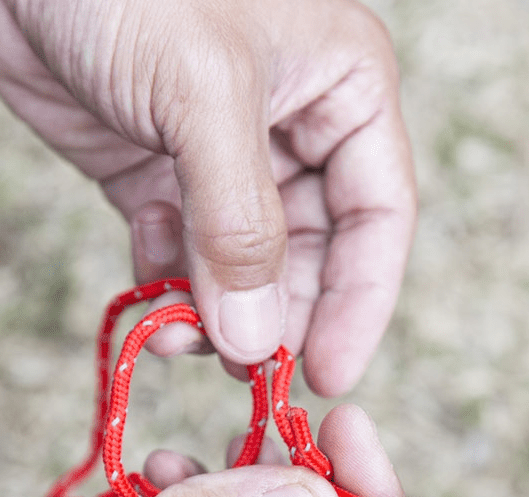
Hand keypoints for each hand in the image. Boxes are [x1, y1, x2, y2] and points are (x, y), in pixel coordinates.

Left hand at [0, 0, 416, 394]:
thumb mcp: (203, 94)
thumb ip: (238, 223)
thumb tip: (254, 339)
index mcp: (343, 90)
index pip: (379, 216)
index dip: (361, 301)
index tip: (329, 373)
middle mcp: (295, 127)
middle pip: (313, 253)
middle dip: (278, 314)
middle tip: (243, 373)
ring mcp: (223, 156)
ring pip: (244, 265)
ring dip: (217, 309)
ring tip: (182, 335)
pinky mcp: (157, 173)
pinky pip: (181, 253)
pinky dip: (168, 283)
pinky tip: (149, 283)